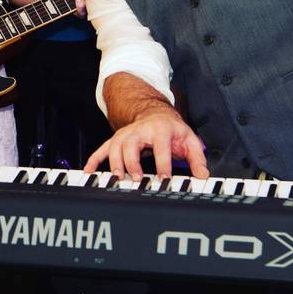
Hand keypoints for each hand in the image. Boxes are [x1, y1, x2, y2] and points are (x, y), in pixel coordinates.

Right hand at [84, 104, 208, 179]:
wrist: (156, 114)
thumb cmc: (172, 130)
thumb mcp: (189, 140)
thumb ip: (197, 158)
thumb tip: (202, 175)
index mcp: (160, 129)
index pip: (160, 146)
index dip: (162, 164)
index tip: (164, 179)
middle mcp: (140, 130)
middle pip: (131, 144)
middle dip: (132, 163)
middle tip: (137, 179)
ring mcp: (126, 134)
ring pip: (115, 146)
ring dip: (115, 162)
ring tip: (118, 178)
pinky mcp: (117, 139)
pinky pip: (103, 148)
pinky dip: (95, 159)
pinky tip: (89, 171)